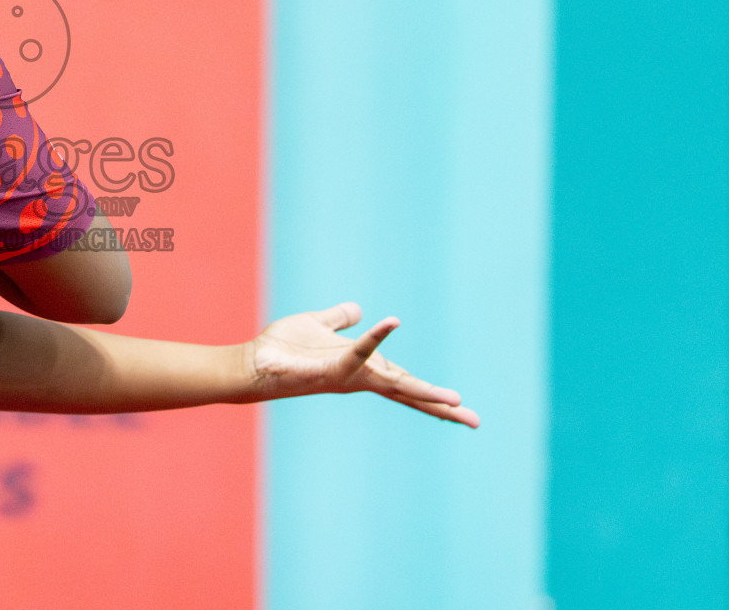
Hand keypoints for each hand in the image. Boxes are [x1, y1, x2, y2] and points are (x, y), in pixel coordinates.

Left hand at [242, 302, 479, 426]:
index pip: (404, 383)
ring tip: (455, 398)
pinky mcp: (330, 369)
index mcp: (362, 369)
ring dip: (423, 389)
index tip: (461, 407)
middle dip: (441, 407)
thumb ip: (338, 320)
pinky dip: (374, 337)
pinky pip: (357, 351)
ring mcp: (348, 376)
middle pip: (408, 392)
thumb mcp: (318, 328)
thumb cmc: (283, 350)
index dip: (430, 394)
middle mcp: (360, 377)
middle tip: (475, 419)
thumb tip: (358, 309)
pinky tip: (390, 322)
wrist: (253, 363)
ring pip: (394, 383)